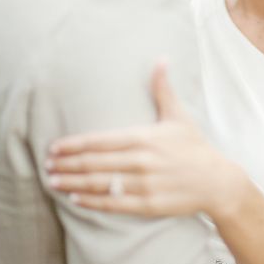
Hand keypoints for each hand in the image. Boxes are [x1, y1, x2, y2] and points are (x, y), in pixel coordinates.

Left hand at [46, 62, 240, 216]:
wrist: (216, 181)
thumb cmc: (194, 146)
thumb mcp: (178, 115)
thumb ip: (162, 89)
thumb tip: (161, 59)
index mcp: (143, 138)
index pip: (100, 141)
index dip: (74, 145)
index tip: (54, 147)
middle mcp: (140, 161)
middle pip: (94, 163)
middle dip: (67, 164)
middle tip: (46, 165)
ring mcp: (144, 185)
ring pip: (99, 184)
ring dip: (73, 182)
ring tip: (53, 181)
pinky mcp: (148, 205)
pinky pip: (113, 203)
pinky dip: (91, 201)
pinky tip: (74, 198)